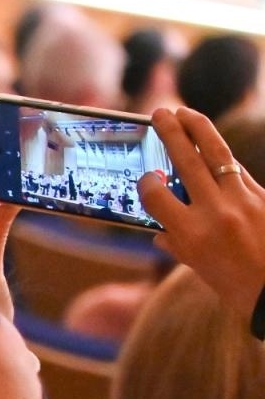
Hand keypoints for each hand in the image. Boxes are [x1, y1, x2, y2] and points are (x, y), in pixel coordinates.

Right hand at [139, 106, 264, 316]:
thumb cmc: (234, 284)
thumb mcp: (197, 267)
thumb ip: (177, 244)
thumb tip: (160, 231)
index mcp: (191, 235)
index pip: (157, 196)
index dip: (147, 184)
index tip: (145, 178)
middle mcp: (215, 212)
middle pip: (187, 162)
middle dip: (172, 133)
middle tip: (160, 113)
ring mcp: (242, 200)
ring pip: (217, 154)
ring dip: (199, 129)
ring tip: (185, 113)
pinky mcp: (263, 195)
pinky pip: (237, 170)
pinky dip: (222, 158)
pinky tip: (212, 148)